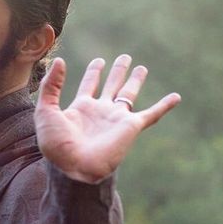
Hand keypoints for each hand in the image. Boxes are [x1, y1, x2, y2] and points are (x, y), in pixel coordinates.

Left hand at [34, 54, 180, 182]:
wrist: (73, 166)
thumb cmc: (56, 143)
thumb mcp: (46, 110)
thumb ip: (52, 85)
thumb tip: (60, 61)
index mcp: (81, 109)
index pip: (90, 84)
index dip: (95, 72)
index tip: (100, 61)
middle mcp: (100, 112)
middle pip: (111, 86)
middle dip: (118, 72)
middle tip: (125, 57)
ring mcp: (116, 119)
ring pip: (129, 95)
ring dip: (136, 81)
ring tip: (142, 67)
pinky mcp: (130, 127)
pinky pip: (151, 114)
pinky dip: (164, 106)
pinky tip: (176, 97)